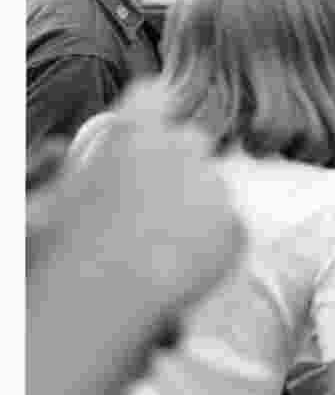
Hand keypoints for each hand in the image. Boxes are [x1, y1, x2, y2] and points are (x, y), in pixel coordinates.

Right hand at [27, 79, 246, 319]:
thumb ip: (50, 168)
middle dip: (179, 163)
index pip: (152, 93)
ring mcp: (213, 186)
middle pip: (192, 141)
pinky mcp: (233, 225)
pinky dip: (212, 244)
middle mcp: (180, 148)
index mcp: (133, 130)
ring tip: (161, 243)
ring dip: (196, 205)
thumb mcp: (40, 200)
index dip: (151, 108)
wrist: (92, 300)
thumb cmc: (56, 249)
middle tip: (154, 200)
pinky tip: (181, 266)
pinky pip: (229, 227)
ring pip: (213, 185)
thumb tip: (59, 150)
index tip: (151, 125)